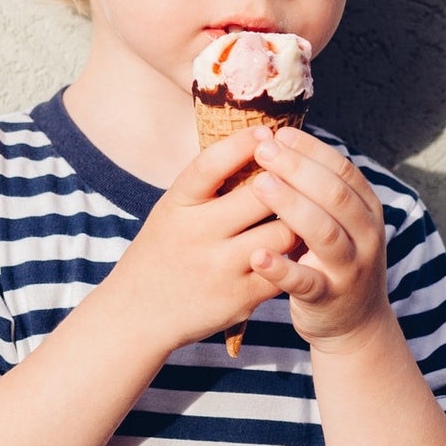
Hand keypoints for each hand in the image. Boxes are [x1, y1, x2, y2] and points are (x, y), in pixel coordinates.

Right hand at [101, 128, 299, 352]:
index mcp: (176, 206)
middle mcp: (196, 234)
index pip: (210, 165)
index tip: (267, 131)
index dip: (242, 144)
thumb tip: (260, 145)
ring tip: (308, 212)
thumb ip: (207, 188)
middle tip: (303, 172)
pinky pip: (286, 269)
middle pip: (259, 195)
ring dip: (299, 220)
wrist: (137, 314)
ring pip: (283, 232)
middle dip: (287, 180)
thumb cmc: (162, 253)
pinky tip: (299, 247)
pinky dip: (297, 256)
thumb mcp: (171, 212)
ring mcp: (220, 268)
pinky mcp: (241, 297)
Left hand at [244, 127, 392, 349]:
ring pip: (325, 232)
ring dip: (292, 206)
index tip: (279, 133)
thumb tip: (278, 139)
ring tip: (259, 185)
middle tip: (263, 149)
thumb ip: (317, 189)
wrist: (354, 323)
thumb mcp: (337, 221)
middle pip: (335, 194)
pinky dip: (282, 269)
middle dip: (298, 168)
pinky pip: (306, 282)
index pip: (343, 170)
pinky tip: (257, 254)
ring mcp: (350, 268)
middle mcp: (366, 236)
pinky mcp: (328, 298)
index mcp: (367, 210)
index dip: (311, 149)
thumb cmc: (332, 258)